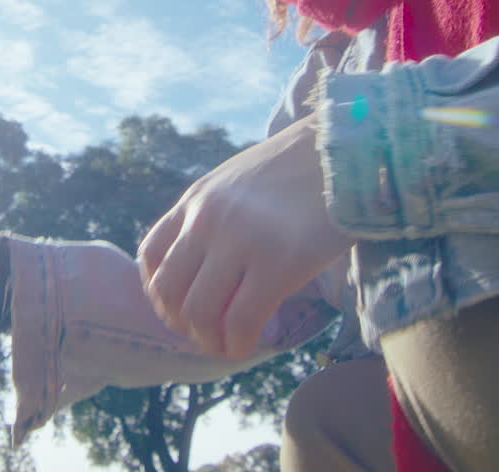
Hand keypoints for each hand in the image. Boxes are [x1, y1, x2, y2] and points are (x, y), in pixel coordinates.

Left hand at [137, 116, 349, 359]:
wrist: (347, 151)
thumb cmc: (299, 170)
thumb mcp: (238, 182)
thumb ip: (215, 216)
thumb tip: (207, 267)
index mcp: (195, 199)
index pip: (150, 255)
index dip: (159, 293)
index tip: (179, 310)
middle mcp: (207, 219)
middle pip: (169, 290)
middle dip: (181, 324)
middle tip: (205, 336)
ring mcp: (240, 241)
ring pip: (199, 311)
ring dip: (208, 340)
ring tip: (226, 345)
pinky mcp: (279, 263)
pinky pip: (242, 320)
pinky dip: (238, 344)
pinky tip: (248, 346)